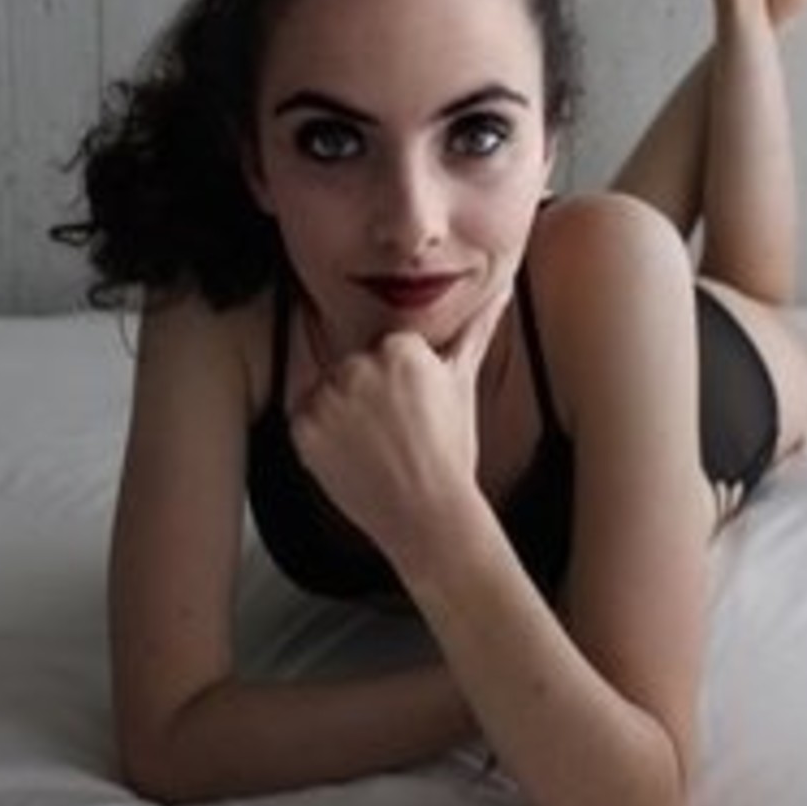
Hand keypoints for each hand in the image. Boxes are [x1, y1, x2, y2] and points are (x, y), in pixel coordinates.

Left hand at [290, 285, 511, 564]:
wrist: (428, 515)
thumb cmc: (450, 451)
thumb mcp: (463, 383)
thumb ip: (475, 330)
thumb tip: (502, 290)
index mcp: (400, 347)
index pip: (386, 349)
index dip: (399, 384)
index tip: (412, 412)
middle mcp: (360, 364)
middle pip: (355, 366)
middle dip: (368, 394)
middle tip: (394, 431)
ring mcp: (328, 396)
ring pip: (328, 390)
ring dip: (342, 412)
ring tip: (374, 444)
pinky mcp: (303, 427)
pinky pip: (304, 417)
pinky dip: (320, 436)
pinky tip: (351, 454)